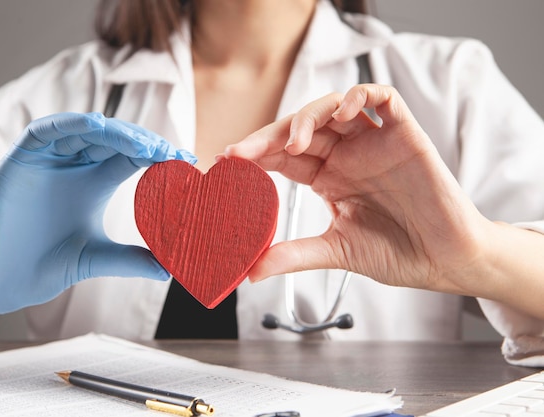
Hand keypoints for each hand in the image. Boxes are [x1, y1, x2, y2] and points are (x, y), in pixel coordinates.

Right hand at [0, 112, 195, 325]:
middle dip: (144, 143)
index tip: (187, 161)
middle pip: (115, 140)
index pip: (132, 157)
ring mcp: (48, 160)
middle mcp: (74, 165)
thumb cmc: (42, 267)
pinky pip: (46, 130)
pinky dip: (72, 124)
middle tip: (170, 154)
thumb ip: (131, 260)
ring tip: (145, 146)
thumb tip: (170, 270)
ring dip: (117, 132)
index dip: (159, 155)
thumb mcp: (95, 257)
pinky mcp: (21, 159)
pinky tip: (99, 127)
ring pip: (86, 130)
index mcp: (94, 181)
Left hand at [224, 84, 489, 294]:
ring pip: (335, 106)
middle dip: (270, 135)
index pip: (283, 156)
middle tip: (244, 152)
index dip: (255, 153)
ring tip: (296, 142)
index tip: (227, 161)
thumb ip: (294, 254)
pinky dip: (361, 96)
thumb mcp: (337, 251)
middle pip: (301, 127)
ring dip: (310, 116)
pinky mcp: (405, 134)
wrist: (445, 260)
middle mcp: (347, 155)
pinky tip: (345, 113)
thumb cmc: (396, 253)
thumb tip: (250, 270)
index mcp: (327, 178)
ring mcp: (375, 142)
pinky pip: (383, 98)